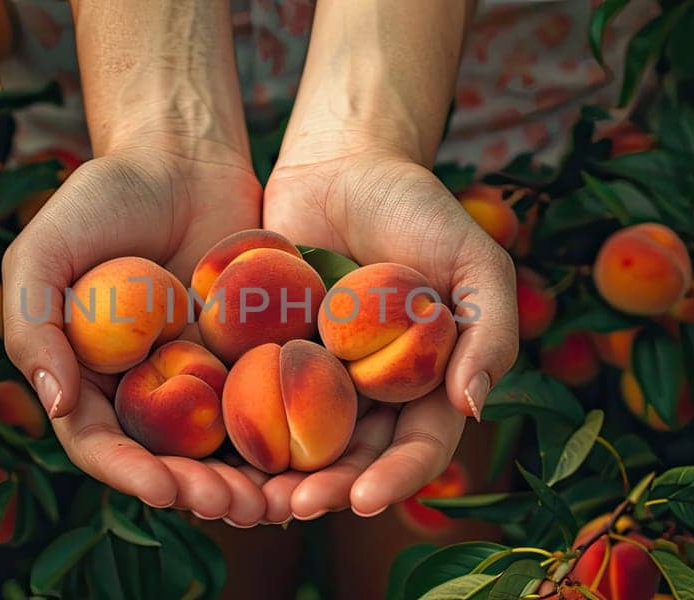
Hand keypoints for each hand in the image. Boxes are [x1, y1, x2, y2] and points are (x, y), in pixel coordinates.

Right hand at [2, 151, 271, 525]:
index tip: (165, 489)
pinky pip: (274, 406)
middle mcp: (146, 392)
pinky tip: (320, 459)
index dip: (130, 475)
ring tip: (282, 502)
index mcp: (90, 381)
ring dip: (252, 484)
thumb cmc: (101, 197)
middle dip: (202, 494)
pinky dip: (293, 439)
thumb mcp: (45, 250)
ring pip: (226, 451)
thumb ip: (33, 326)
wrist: (180, 155)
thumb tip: (56, 405)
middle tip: (239, 507)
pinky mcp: (255, 358)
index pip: (103, 446)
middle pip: (171, 463)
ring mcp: (204, 379)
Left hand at [258, 149, 519, 519]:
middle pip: (348, 462)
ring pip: (291, 447)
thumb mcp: (472, 259)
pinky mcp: (256, 358)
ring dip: (270, 479)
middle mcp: (365, 397)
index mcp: (421, 388)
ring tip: (247, 499)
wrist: (339, 162)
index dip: (394, 480)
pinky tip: (204, 453)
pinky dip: (225, 433)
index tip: (364, 499)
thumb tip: (475, 406)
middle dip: (323, 492)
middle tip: (294, 507)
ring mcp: (309, 380)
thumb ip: (489, 330)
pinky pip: (240, 403)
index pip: (415, 449)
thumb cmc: (417, 208)